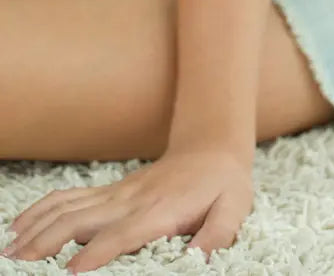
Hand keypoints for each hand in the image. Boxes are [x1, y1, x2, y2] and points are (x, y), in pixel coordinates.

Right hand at [1, 146, 253, 271]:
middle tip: (18, 265)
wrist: (213, 148)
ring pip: (69, 208)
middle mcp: (131, 201)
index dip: (97, 253)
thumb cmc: (223, 186)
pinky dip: (42, 209)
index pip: (122, 234)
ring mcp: (116, 194)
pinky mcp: (109, 191)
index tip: (71, 272)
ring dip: (37, 228)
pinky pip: (70, 197)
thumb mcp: (233, 210)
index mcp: (160, 211)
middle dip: (49, 243)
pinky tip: (20, 224)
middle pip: (82, 221)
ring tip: (10, 252)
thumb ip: (217, 236)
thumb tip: (198, 260)